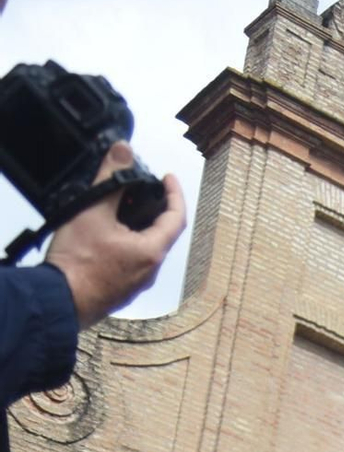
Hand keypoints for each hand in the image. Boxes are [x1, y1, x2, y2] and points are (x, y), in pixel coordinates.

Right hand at [45, 141, 186, 326]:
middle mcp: (150, 270)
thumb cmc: (77, 262)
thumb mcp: (93, 211)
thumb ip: (111, 179)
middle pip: (162, 233)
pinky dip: (128, 243)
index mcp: (152, 251)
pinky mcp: (121, 289)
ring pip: (146, 248)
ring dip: (140, 226)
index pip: (176, 218)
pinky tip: (108, 235)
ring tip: (122, 208)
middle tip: (144, 190)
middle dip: (156, 208)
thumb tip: (123, 151)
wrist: (59, 300)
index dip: (175, 194)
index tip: (168, 178)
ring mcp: (136, 283)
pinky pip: (132, 261)